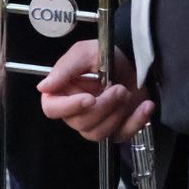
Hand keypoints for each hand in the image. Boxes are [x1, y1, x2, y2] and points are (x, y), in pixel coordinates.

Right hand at [37, 39, 154, 140]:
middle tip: (119, 88)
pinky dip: (136, 121)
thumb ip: (65, 68)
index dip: (69, 107)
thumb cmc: (106, 55)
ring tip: (127, 92)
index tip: (90, 98)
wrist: (134, 61)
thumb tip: (43, 87)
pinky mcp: (115, 131)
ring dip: (117, 114)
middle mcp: (75, 111)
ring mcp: (95, 123)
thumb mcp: (85, 52)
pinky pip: (122, 136)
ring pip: (98, 133)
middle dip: (103, 106)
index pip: (52, 109)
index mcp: (61, 92)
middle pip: (80, 123)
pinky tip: (145, 106)